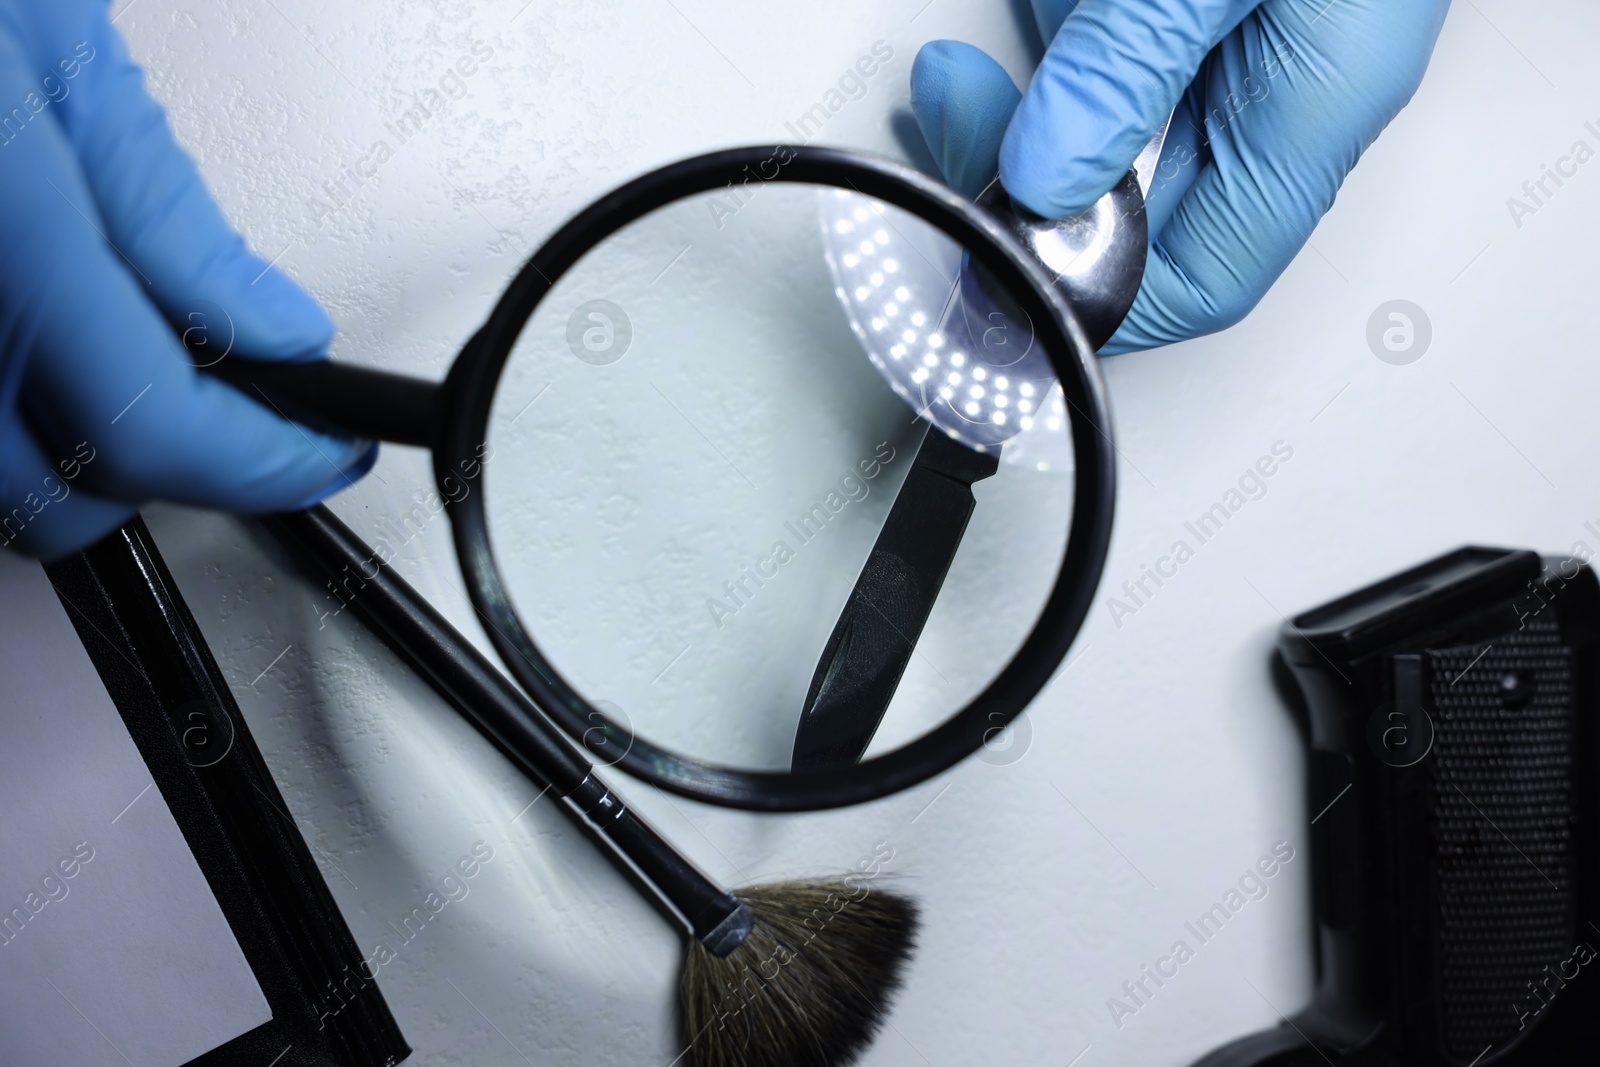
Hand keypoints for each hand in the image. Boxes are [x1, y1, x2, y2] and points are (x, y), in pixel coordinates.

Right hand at [0, 2, 374, 559]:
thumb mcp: (58, 53)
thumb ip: (167, 211)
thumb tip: (276, 329)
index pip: (151, 427)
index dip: (263, 462)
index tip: (322, 453)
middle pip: (62, 495)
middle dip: (171, 475)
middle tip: (243, 415)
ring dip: (77, 465)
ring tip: (136, 376)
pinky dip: (5, 423)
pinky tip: (38, 356)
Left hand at [911, 0, 1449, 353]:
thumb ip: (1128, 70)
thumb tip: (1046, 174)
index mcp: (1309, 110)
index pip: (1196, 278)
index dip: (1091, 295)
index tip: (992, 261)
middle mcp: (1277, 83)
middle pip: (1129, 185)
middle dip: (1027, 147)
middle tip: (954, 102)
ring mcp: (1232, 29)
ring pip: (1102, 98)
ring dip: (1043, 56)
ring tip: (1014, 24)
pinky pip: (1106, 23)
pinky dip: (1062, 7)